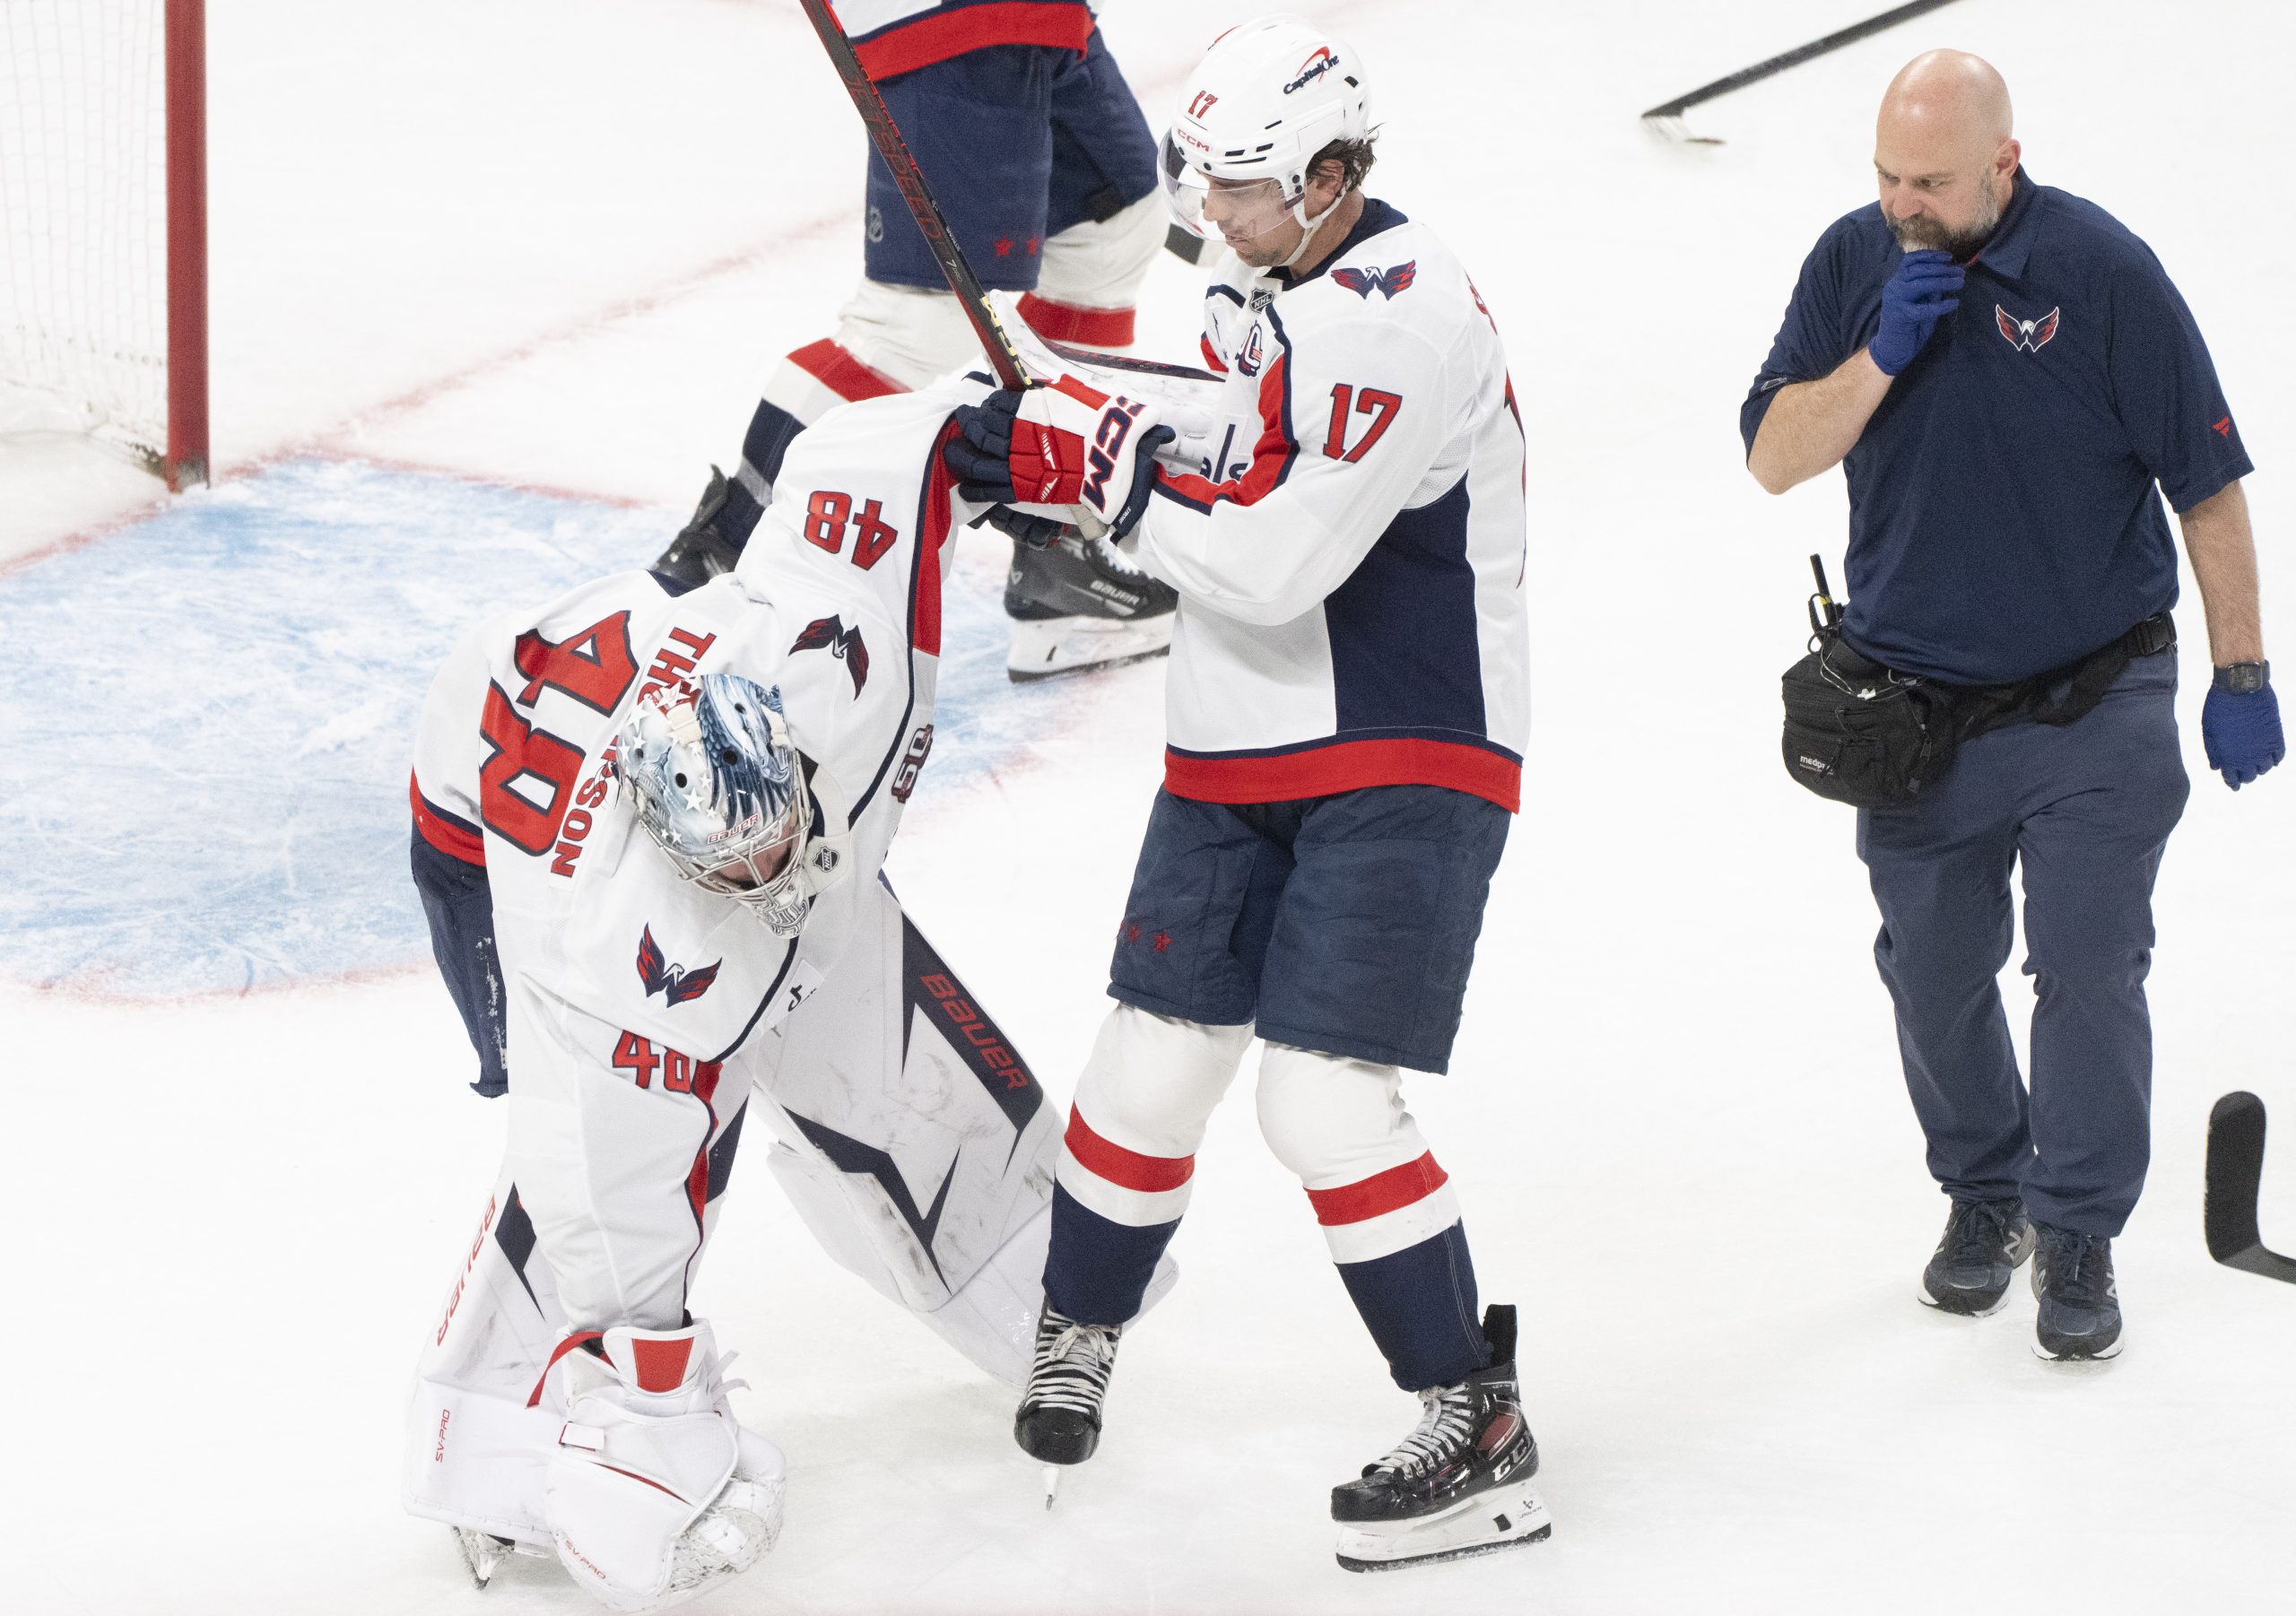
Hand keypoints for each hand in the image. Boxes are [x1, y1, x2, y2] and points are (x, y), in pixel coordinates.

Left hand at [943, 377, 1172, 539]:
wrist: (1119, 460)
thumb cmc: (1101, 422)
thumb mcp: (1071, 391)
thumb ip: (1043, 387)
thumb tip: (1026, 378)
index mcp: (1027, 410)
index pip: (993, 406)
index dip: (986, 406)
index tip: (984, 407)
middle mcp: (1017, 437)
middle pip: (979, 430)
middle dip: (968, 424)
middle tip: (963, 421)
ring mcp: (1019, 465)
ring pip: (976, 461)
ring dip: (960, 456)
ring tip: (953, 452)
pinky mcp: (1025, 490)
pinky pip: (989, 490)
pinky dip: (974, 487)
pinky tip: (966, 484)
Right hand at [1868, 250, 1964, 376]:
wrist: (1890, 351)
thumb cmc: (1907, 327)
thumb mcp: (1920, 303)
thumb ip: (1930, 292)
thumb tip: (1946, 278)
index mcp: (1897, 282)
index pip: (1910, 261)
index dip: (1929, 255)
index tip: (1948, 257)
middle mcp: (1893, 288)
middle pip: (1918, 270)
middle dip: (1942, 269)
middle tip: (1960, 272)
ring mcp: (1895, 301)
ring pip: (1920, 284)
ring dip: (1942, 281)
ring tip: (1959, 283)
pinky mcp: (1900, 316)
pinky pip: (1924, 308)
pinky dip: (1941, 305)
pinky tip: (1953, 304)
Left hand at [2202, 682, 2284, 788]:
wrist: (2240, 688)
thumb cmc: (2219, 707)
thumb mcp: (2209, 731)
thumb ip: (2214, 752)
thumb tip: (2217, 768)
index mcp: (2228, 757)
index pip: (2231, 779)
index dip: (2232, 782)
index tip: (2234, 783)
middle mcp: (2247, 757)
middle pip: (2250, 777)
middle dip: (2246, 776)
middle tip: (2244, 772)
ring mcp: (2263, 748)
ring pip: (2265, 769)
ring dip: (2260, 767)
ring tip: (2256, 762)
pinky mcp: (2276, 737)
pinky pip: (2279, 756)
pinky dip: (2274, 758)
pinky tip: (2269, 755)